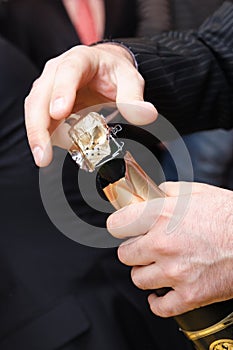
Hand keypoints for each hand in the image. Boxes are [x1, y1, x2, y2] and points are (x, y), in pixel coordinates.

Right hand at [24, 43, 156, 166]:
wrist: (104, 69)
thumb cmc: (114, 73)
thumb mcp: (130, 80)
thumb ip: (134, 98)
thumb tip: (146, 115)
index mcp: (80, 59)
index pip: (68, 72)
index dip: (61, 92)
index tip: (59, 113)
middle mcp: (57, 71)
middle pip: (40, 96)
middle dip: (39, 126)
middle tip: (43, 154)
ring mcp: (49, 87)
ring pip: (35, 110)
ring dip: (38, 136)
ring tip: (44, 159)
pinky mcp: (47, 102)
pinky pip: (42, 121)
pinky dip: (47, 137)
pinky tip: (55, 150)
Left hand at [107, 182, 232, 316]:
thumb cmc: (228, 215)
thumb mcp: (195, 191)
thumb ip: (165, 192)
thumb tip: (147, 195)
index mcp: (162, 215)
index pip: (116, 225)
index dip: (120, 226)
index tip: (124, 229)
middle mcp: (164, 244)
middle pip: (124, 255)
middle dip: (134, 250)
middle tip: (146, 247)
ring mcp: (175, 272)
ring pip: (138, 279)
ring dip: (146, 272)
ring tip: (158, 265)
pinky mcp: (190, 295)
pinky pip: (159, 306)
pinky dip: (158, 300)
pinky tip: (162, 292)